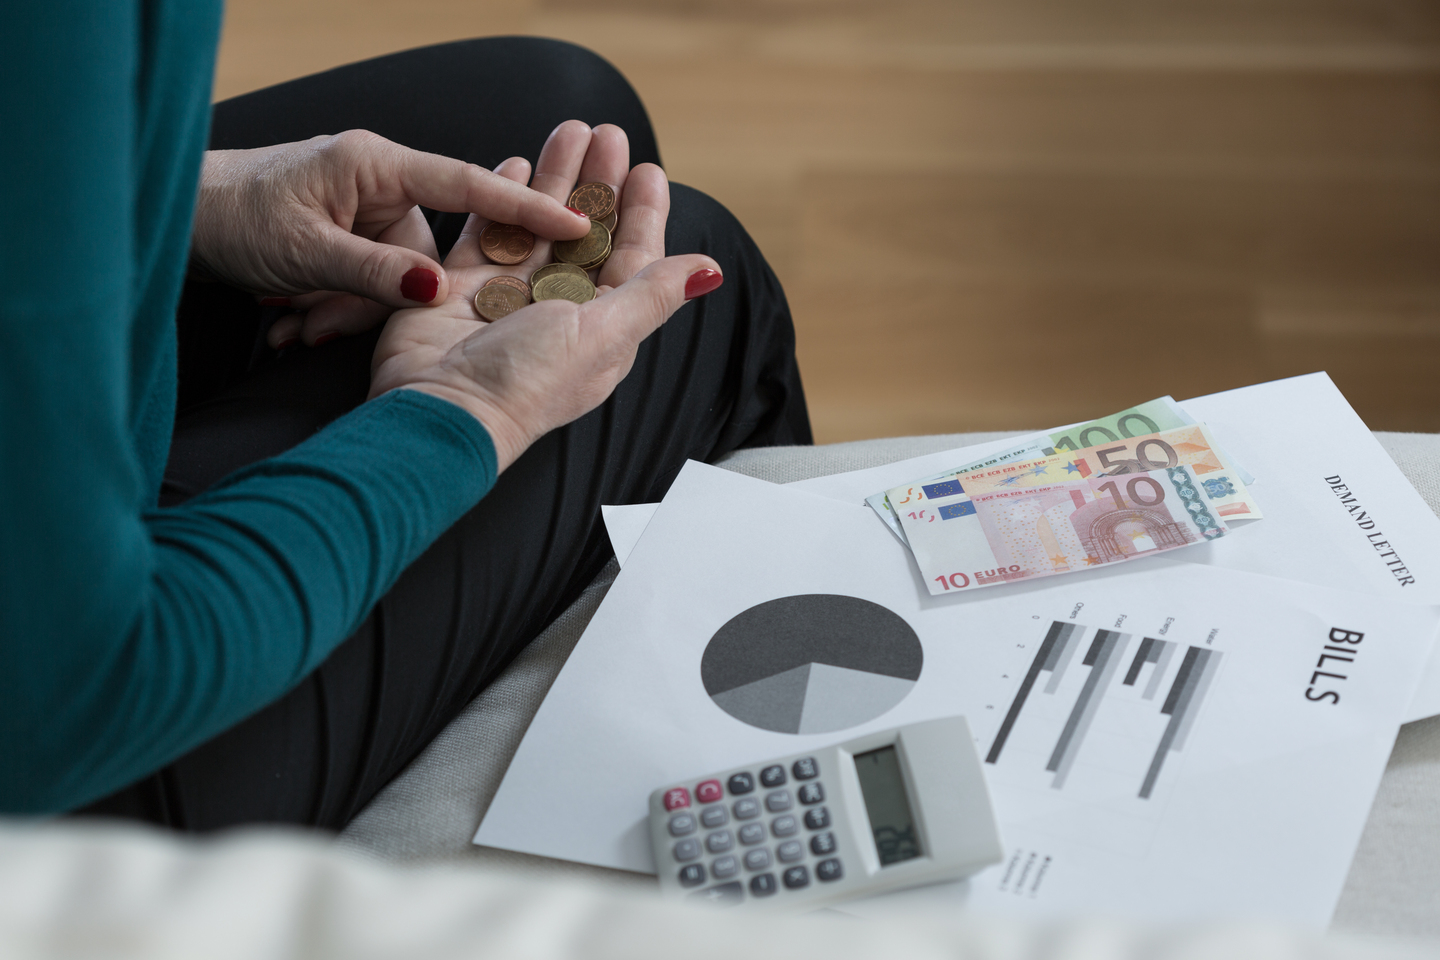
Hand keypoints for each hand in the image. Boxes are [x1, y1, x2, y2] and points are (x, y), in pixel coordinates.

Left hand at [189, 130, 592, 344]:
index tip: (578, 224)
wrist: (178, 213)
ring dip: (345, 312)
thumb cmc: (231, 214)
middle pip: (424, 257)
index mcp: (379, 166)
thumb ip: (374, 272)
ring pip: (395, 280)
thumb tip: (436, 292)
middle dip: (375, 303)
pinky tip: (290, 319)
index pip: (471, 186)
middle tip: (315, 327)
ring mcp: (368, 212)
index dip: (528, 207)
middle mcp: (382, 185)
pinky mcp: (352, 236)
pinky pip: (368, 283)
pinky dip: (333, 307)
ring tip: (291, 325)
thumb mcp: (304, 249)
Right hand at [369, 120, 723, 471]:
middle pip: (585, 233)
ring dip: (552, 179)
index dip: (641, 213)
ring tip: (564, 132)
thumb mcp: (605, 333)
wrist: (444, 411)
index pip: (632, 259)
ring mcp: (510, 297)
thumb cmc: (528, 382)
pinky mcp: (464, 288)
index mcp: (602, 326)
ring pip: (538, 224)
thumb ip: (654, 293)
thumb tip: (711, 271)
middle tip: (605, 133)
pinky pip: (487, 233)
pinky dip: (500, 199)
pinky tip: (512, 165)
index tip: (647, 169)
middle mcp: (559, 311)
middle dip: (597, 182)